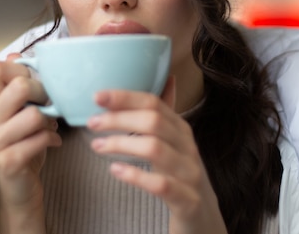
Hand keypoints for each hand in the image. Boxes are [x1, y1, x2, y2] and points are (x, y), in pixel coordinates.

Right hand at [0, 53, 61, 232]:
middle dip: (44, 93)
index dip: (21, 69)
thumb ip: (18, 88)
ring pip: (34, 114)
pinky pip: (40, 139)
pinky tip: (53, 142)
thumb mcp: (19, 114)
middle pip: (19, 87)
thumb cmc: (23, 147)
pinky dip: (53, 138)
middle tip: (50, 104)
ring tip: (50, 127)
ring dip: (51, 120)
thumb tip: (14, 54)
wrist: (19, 190)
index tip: (35, 82)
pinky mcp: (7, 161)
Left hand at [86, 77, 226, 233]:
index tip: (97, 96)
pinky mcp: (188, 201)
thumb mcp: (176, 143)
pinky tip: (115, 171)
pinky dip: (136, 175)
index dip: (125, 97)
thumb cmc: (182, 177)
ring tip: (98, 146)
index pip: (154, 103)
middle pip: (153, 121)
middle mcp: (188, 148)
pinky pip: (161, 184)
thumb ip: (166, 115)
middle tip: (92, 124)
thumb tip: (169, 78)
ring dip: (121, 144)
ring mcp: (190, 174)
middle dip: (118, 119)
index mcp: (181, 130)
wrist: (205, 221)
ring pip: (155, 149)